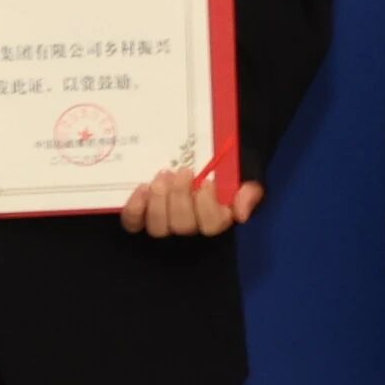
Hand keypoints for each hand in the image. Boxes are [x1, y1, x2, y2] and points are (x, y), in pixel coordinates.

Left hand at [117, 167, 265, 238]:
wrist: (200, 155)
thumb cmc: (222, 167)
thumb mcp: (244, 172)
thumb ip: (250, 191)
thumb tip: (240, 213)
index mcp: (216, 219)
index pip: (212, 226)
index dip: (207, 206)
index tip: (207, 182)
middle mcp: (190, 229)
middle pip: (183, 226)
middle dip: (180, 197)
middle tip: (182, 172)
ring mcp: (164, 225)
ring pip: (158, 227)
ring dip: (159, 200)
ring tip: (163, 176)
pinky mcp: (141, 219)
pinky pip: (134, 223)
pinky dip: (135, 208)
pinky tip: (143, 189)